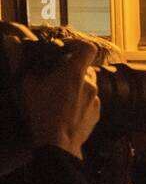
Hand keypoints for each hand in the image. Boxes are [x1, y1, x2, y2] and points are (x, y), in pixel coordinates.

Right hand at [23, 40, 99, 158]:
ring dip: (76, 86)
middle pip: (85, 68)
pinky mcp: (97, 113)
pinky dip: (80, 101)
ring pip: (88, 85)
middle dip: (71, 70)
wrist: (58, 142)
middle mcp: (90, 84)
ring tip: (59, 96)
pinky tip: (67, 109)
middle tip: (55, 77)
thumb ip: (20, 61)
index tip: (66, 49)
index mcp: (74, 73)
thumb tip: (11, 40)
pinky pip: (90, 101)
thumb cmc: (41, 112)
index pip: (88, 48)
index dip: (78, 45)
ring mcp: (95, 99)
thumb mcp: (26, 85)